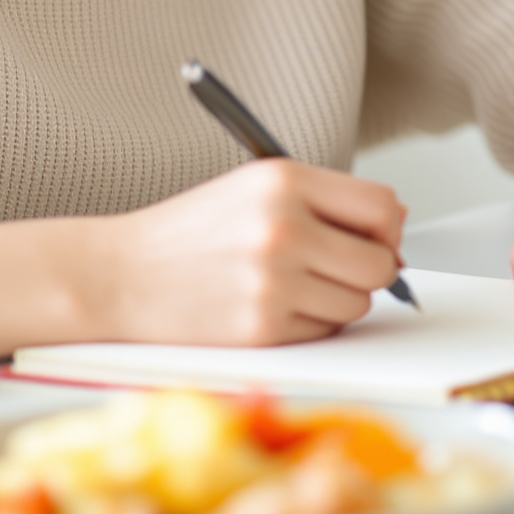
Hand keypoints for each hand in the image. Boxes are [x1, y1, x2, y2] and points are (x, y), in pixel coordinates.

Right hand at [0, 158, 403, 378]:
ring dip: (337, 301)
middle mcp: (283, 227)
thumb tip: (394, 224)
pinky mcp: (263, 328)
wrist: (119, 275)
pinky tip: (271, 308)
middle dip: (369, 271)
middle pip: (379, 263)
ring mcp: (273, 280)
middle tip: (337, 270)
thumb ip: (323, 201)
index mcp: (284, 181)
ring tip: (292, 286)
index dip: (388, 228)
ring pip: (357, 303)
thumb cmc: (188, 234)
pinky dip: (309, 326)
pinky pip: (324, 332)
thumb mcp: (254, 190)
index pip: (382, 207)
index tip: (376, 237)